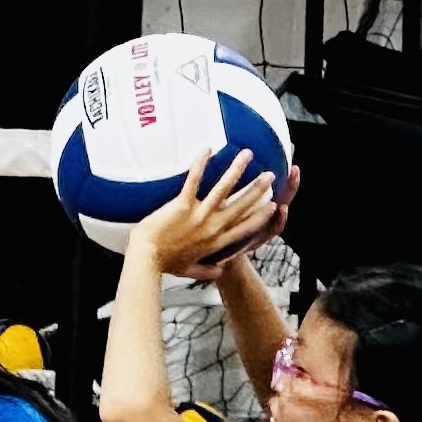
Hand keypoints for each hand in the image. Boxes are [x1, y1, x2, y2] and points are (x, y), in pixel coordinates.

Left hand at [129, 149, 283, 278]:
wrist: (146, 259)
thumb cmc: (164, 264)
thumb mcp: (190, 270)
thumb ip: (207, 271)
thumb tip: (219, 273)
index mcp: (217, 241)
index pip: (246, 227)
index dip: (261, 216)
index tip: (275, 206)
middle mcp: (213, 227)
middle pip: (242, 204)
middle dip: (258, 189)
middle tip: (270, 175)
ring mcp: (199, 215)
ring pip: (224, 188)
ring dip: (237, 169)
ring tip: (247, 154)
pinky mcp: (182, 205)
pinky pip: (194, 180)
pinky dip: (201, 164)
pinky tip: (207, 149)